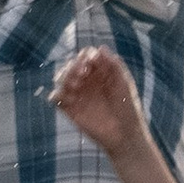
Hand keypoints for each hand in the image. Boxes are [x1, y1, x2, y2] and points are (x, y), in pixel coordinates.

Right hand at [50, 44, 143, 158]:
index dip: (87, 56)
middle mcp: (86, 81)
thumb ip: (114, 65)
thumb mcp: (124, 83)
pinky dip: (56, 95)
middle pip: (71, 65)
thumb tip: (100, 48)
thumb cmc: (128, 108)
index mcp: (99, 72)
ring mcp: (77, 94)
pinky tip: (67, 97)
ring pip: (60, 78)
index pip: (86, 56)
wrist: (124, 134)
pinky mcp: (70, 109)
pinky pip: (56, 98)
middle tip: (83, 73)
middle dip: (74, 66)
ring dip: (64, 77)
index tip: (92, 62)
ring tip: (76, 84)